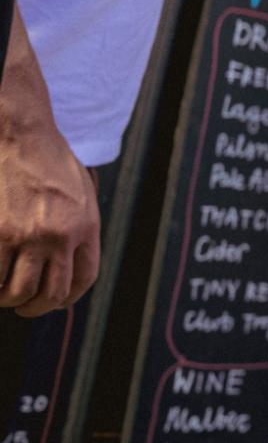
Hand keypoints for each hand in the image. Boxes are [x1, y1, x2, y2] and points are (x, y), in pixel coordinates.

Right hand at [0, 123, 99, 317]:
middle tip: (22, 306)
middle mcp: (60, 235)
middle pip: (51, 294)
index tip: (54, 301)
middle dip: (35, 307)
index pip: (84, 279)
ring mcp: (27, 235)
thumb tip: (67, 261)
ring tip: (1, 292)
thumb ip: (78, 225)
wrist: (19, 135)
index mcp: (85, 226)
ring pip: (17, 291)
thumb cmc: (47, 160)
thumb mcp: (81, 191)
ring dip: (7, 298)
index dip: (67, 298)